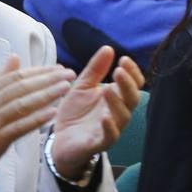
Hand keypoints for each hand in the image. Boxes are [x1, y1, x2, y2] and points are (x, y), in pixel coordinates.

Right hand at [0, 56, 74, 180]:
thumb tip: (15, 58)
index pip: (16, 76)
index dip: (39, 71)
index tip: (58, 68)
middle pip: (22, 87)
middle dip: (48, 79)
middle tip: (69, 74)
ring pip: (23, 104)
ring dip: (46, 95)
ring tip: (65, 88)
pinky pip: (20, 127)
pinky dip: (37, 119)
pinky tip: (52, 113)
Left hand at [48, 46, 145, 181]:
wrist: (58, 140)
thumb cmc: (74, 113)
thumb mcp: (82, 86)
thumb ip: (95, 69)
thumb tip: (108, 48)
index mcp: (115, 98)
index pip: (133, 84)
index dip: (132, 72)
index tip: (123, 59)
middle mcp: (117, 113)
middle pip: (132, 99)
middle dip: (127, 84)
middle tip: (119, 71)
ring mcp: (110, 129)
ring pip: (123, 117)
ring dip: (117, 103)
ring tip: (107, 90)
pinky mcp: (98, 144)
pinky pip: (110, 137)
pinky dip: (110, 128)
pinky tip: (104, 118)